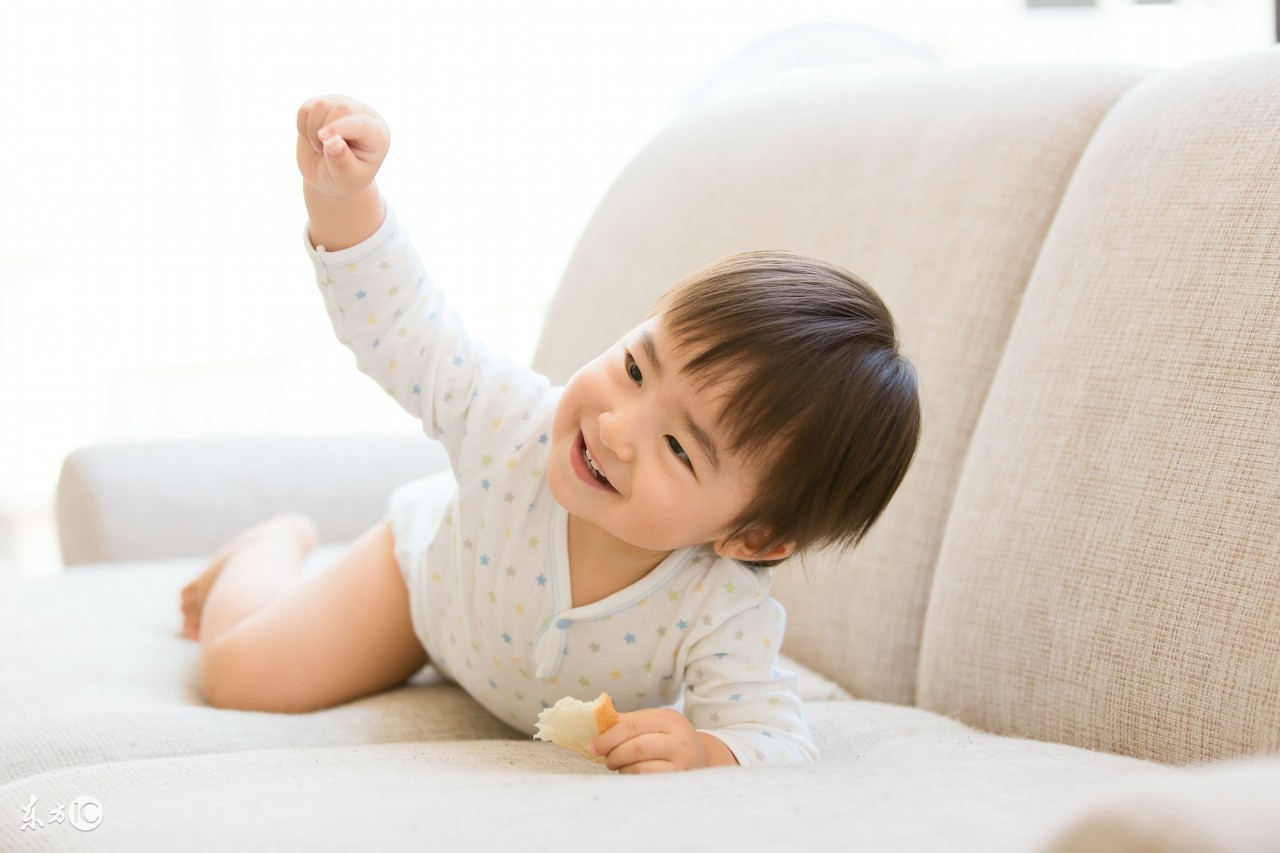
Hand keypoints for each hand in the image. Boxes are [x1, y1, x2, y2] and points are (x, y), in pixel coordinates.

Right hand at [296, 95, 389, 198]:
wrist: (329, 176)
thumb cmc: (344, 178)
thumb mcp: (347, 177)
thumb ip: (342, 161)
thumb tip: (331, 140)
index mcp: (377, 133)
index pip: (361, 122)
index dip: (340, 128)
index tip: (322, 138)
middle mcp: (363, 114)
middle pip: (341, 108)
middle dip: (326, 132)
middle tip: (324, 152)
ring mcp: (342, 105)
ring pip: (321, 105)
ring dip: (312, 130)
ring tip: (320, 147)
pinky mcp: (323, 105)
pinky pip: (305, 108)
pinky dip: (302, 125)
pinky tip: (312, 138)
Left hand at [588, 708, 736, 772]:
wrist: (701, 760)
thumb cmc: (668, 741)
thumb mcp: (654, 725)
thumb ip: (628, 722)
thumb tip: (595, 721)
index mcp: (669, 718)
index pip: (631, 724)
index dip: (607, 736)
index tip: (592, 746)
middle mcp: (680, 739)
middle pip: (635, 747)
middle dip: (613, 754)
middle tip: (606, 760)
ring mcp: (683, 762)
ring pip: (639, 767)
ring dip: (622, 768)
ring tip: (621, 766)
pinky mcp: (679, 781)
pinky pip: (646, 781)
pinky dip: (632, 778)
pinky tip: (632, 774)